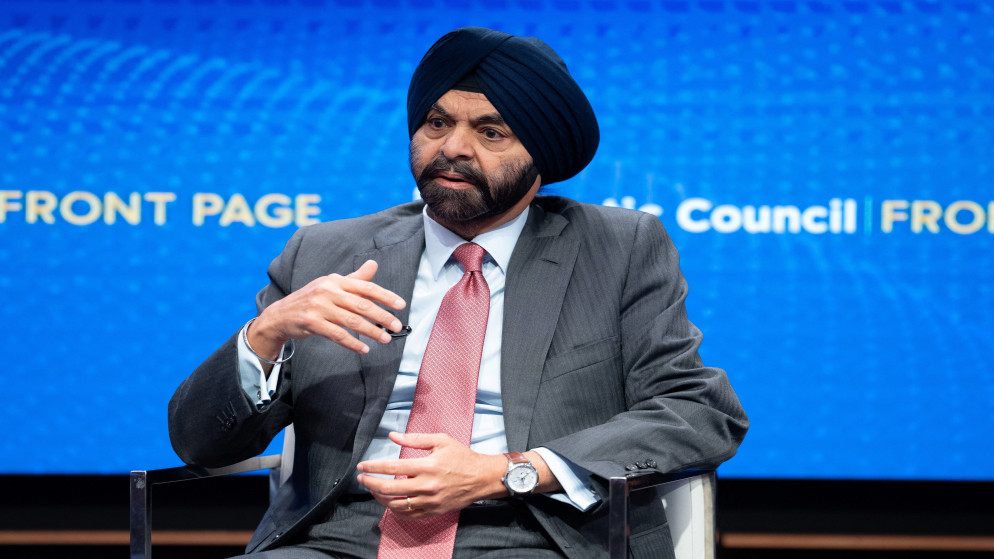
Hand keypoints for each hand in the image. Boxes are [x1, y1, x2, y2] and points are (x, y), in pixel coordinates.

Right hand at [248, 260, 406, 358]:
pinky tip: (364, 348)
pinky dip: (352, 343)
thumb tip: (373, 264)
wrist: (280, 315)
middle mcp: (328, 291)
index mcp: (336, 280)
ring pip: (352, 321)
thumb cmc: (311, 300)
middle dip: (382, 316)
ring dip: (371, 331)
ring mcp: (319, 307)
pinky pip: (337, 335)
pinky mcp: (312, 323)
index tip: (400, 305)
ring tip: (385, 338)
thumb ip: (355, 278)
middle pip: (361, 304)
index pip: (366, 287)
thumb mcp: (331, 285)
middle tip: (396, 325)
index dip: (385, 296)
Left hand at [356, 432, 507, 517]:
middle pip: (388, 489)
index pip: (391, 468)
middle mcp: (426, 486)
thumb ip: (415, 438)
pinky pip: (408, 515)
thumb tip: (393, 436)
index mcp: (426, 467)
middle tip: (361, 479)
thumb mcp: (440, 441)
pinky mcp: (432, 511)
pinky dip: (394, 510)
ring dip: (379, 498)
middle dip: (370, 483)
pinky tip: (389, 502)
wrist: (481, 478)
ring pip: (395, 504)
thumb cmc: (462, 457)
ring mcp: (429, 502)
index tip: (361, 466)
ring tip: (373, 489)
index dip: (373, 467)